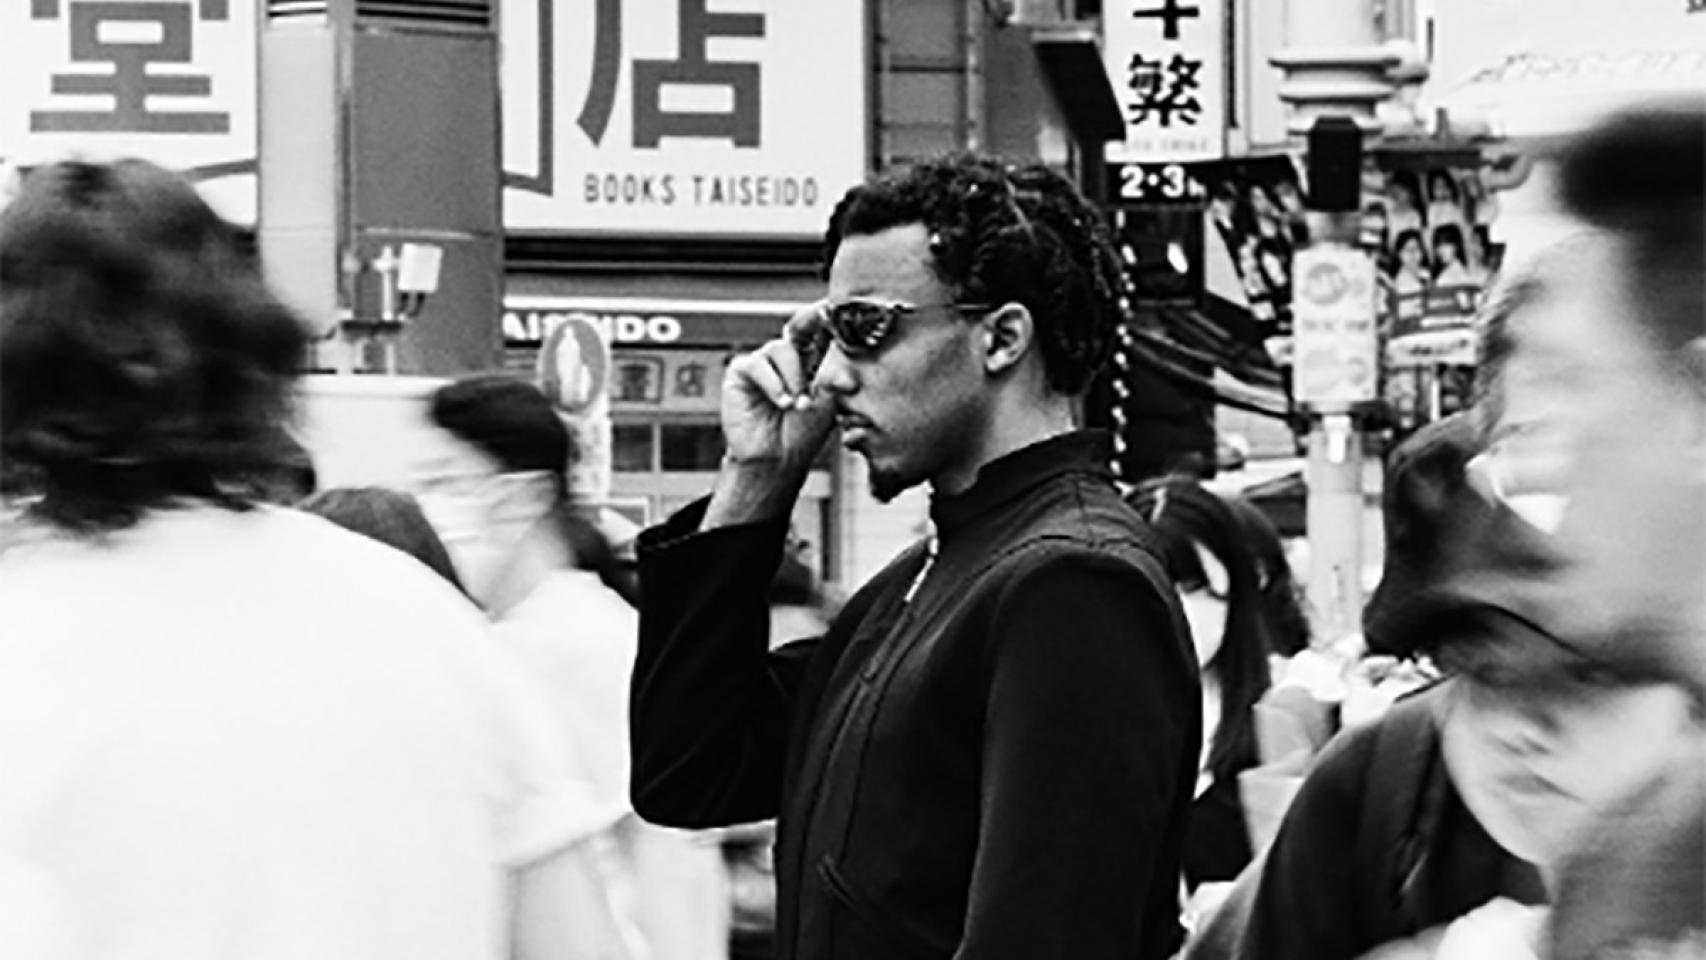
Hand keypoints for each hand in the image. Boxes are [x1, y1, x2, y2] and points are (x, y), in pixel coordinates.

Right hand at [718, 303, 835, 476]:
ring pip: (780, 349)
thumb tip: (850, 377)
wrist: (778, 460)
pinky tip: (782, 402)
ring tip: (798, 404)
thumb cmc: (802, 434)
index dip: (824, 316)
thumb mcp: (828, 406)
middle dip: (810, 331)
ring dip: (794, 377)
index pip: (817, 331)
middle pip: (798, 330)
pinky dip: (773, 384)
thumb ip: (836, 384)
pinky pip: (757, 365)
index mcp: (809, 361)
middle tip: (819, 344)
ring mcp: (764, 363)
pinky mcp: (742, 372)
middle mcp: (785, 358)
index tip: (834, 307)